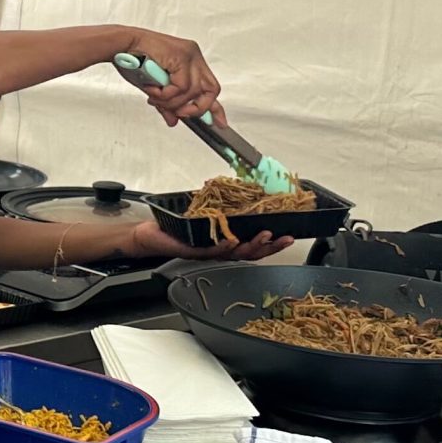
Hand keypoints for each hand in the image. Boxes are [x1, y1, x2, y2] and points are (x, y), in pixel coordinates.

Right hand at [120, 29, 221, 123]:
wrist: (121, 45)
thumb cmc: (134, 60)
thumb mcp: (155, 88)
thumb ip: (167, 103)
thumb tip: (173, 120)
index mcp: (191, 61)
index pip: (211, 87)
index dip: (216, 108)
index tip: (219, 122)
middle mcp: (194, 56)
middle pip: (212, 89)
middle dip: (198, 107)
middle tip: (180, 114)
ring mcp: (190, 55)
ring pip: (193, 92)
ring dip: (172, 102)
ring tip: (155, 98)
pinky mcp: (181, 57)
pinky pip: (181, 87)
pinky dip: (166, 94)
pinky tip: (154, 90)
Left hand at [130, 223, 293, 263]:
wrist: (151, 235)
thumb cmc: (178, 226)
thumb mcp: (206, 213)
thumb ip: (223, 207)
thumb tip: (241, 189)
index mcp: (226, 243)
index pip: (254, 245)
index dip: (272, 243)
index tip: (289, 235)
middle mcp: (220, 250)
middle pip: (251, 253)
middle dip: (270, 247)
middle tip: (286, 239)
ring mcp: (209, 252)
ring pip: (236, 253)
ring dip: (253, 245)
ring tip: (266, 236)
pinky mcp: (194, 251)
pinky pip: (213, 250)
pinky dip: (225, 245)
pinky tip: (235, 240)